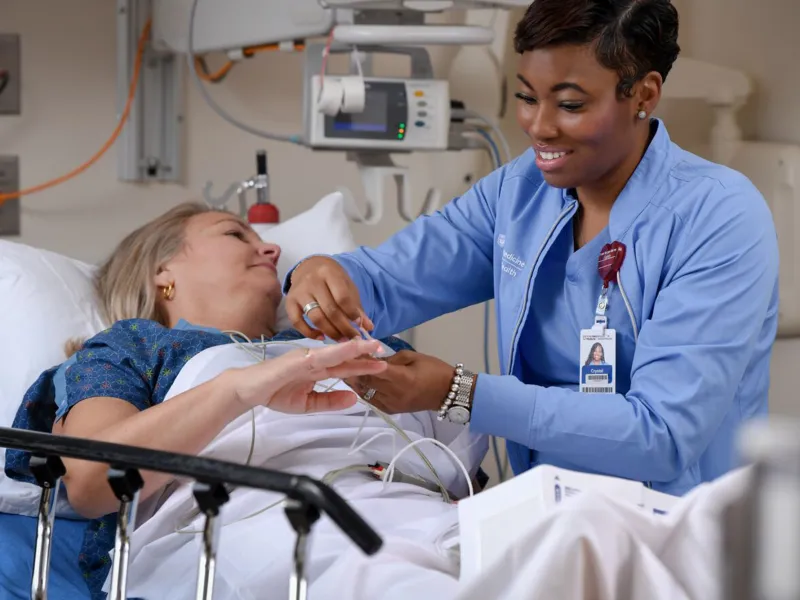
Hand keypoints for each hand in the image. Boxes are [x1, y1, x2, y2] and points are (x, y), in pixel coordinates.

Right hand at [232, 339, 387, 413]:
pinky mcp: (296, 361)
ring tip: (372, 345)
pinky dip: (333, 352)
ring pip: (335, 352)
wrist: (248, 390)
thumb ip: (330, 401)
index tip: (382, 363)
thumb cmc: (275, 392)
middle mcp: (314, 360)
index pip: (345, 366)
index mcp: (318, 369)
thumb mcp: (308, 403)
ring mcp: (306, 358)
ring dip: (354, 348)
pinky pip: (318, 356)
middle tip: (385, 350)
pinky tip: (346, 350)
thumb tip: (354, 399)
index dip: (363, 365)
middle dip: (365, 354)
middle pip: (344, 357)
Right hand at [286, 256, 373, 341]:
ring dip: (330, 332)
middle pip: (330, 310)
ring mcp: (299, 292)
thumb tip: (368, 327)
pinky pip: (297, 322)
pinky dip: (309, 332)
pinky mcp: (289, 302)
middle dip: (343, 327)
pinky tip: (321, 337)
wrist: (309, 267)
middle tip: (352, 338)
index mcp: (329, 273)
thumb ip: (357, 306)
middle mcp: (312, 281)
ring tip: (341, 339)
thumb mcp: (347, 286)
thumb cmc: (333, 279)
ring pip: (315, 317)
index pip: (342, 297)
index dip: (352, 313)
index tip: (359, 325)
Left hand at [345, 350, 453, 414]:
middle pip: (366, 381)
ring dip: (354, 381)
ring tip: (343, 370)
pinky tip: (356, 382)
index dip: (360, 360)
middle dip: (353, 370)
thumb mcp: (412, 356)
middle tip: (341, 359)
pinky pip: (371, 400)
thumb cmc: (433, 369)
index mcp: (402, 378)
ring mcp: (391, 404)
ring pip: (365, 392)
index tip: (349, 350)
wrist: (446, 392)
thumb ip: (390, 358)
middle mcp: (394, 394)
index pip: (374, 369)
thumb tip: (371, 358)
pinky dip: (362, 390)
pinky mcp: (390, 410)